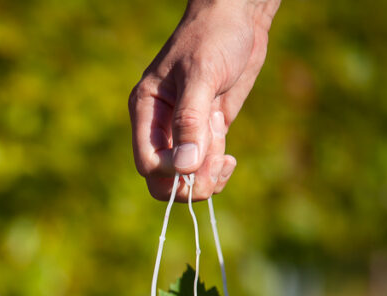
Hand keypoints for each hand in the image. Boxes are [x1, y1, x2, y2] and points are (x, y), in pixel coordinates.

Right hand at [129, 0, 279, 199]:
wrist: (239, 20)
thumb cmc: (214, 37)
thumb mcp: (201, 75)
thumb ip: (190, 120)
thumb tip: (185, 166)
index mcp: (146, 111)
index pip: (147, 163)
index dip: (170, 172)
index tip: (198, 161)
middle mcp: (160, 127)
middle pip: (162, 181)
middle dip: (189, 184)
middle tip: (216, 168)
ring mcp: (184, 134)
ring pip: (185, 179)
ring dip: (208, 174)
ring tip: (224, 147)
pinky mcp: (206, 135)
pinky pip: (205, 169)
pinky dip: (217, 171)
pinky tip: (229, 157)